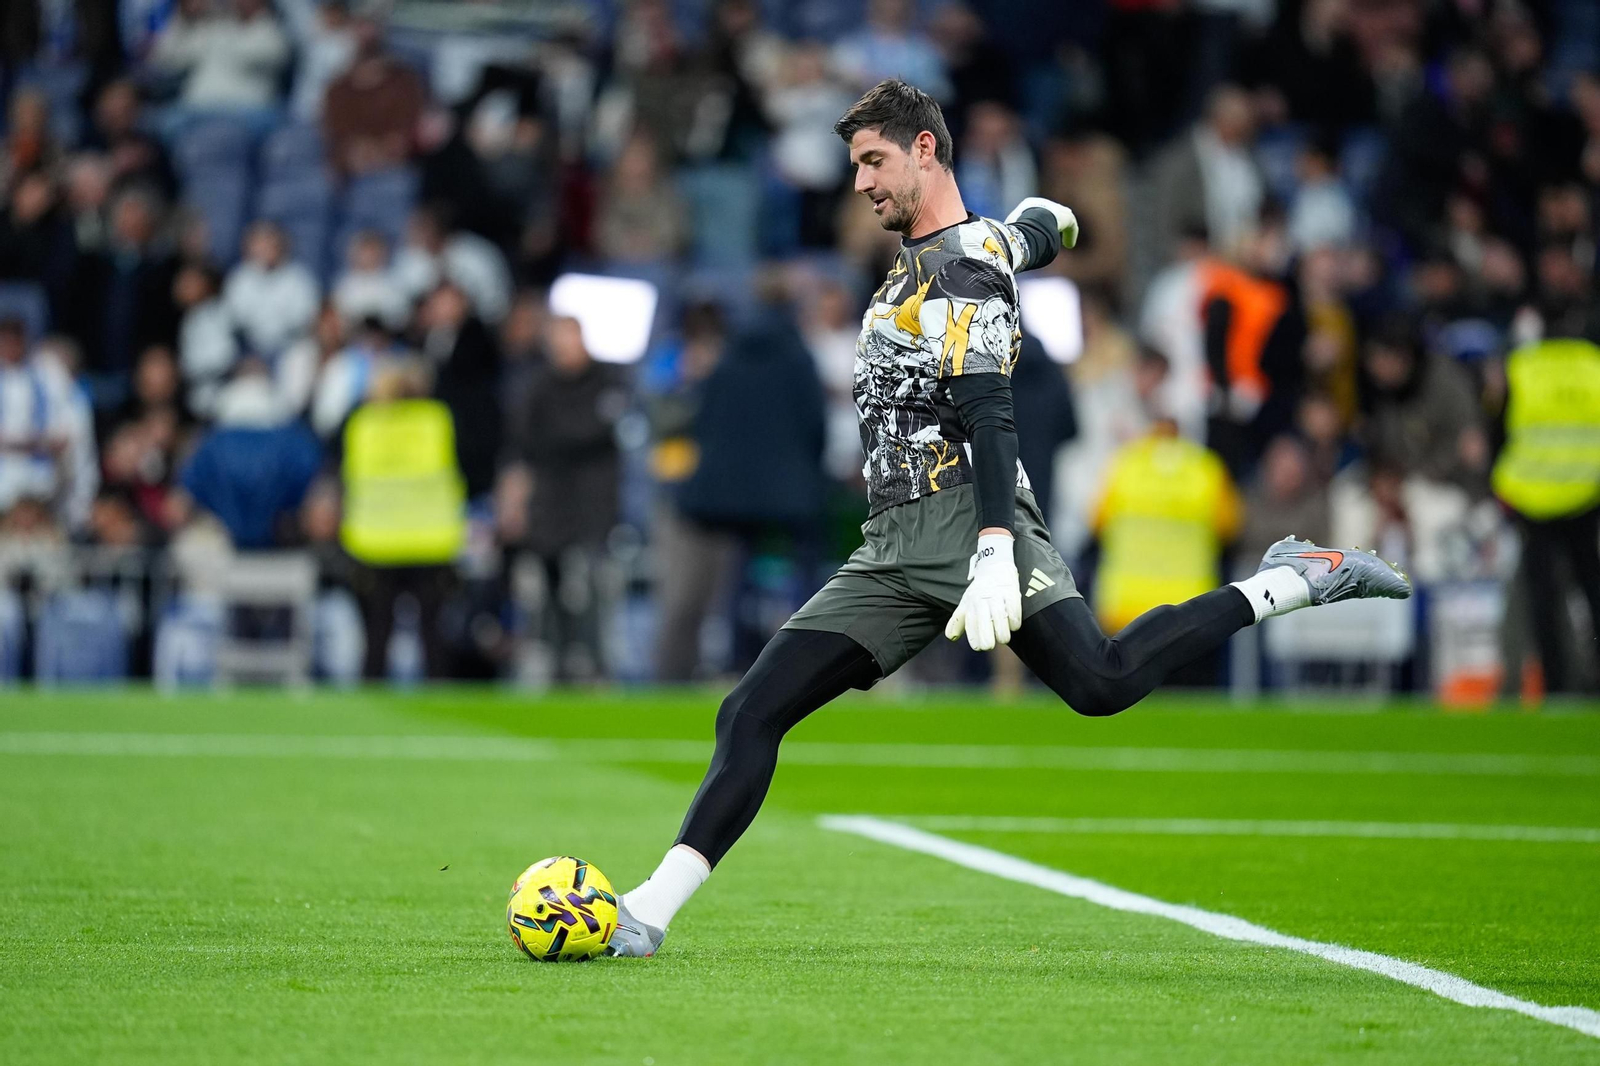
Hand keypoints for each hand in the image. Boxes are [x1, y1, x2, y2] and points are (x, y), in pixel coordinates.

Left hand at [945, 533, 1021, 650]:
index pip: (971, 626)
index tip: (979, 646)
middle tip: (990, 645)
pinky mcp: (1012, 593)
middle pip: (984, 624)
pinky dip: (1015, 622)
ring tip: (1003, 638)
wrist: (994, 568)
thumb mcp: (965, 604)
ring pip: (1000, 619)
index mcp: (971, 605)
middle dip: (988, 640)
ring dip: (1003, 634)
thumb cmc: (979, 592)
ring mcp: (998, 596)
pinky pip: (1014, 611)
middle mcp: (983, 601)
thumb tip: (950, 637)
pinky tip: (1014, 627)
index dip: (975, 640)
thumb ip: (958, 621)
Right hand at [1006, 196, 1078, 249]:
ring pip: (1060, 220)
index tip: (1035, 234)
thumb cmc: (1018, 227)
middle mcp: (1044, 204)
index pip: (1032, 213)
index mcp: (1029, 204)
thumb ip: (1009, 234)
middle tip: (1049, 237)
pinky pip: (1070, 226)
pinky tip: (1069, 245)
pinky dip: (1070, 235)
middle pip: (1047, 215)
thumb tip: (1002, 245)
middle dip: (1049, 225)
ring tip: (1061, 242)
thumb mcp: (1009, 231)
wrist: (1034, 222)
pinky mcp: (1067, 216)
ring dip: (1059, 230)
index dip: (1034, 224)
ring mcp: (1057, 209)